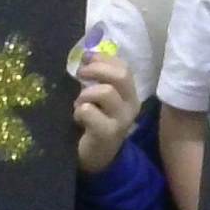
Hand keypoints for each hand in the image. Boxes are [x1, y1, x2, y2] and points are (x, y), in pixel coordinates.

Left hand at [74, 53, 139, 172]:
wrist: (98, 156)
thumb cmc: (96, 121)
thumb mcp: (101, 97)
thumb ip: (99, 77)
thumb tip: (87, 52)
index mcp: (130, 93)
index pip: (124, 66)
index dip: (103, 58)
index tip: (85, 58)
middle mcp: (131, 105)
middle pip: (121, 75)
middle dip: (96, 69)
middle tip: (80, 74)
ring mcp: (122, 120)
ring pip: (106, 92)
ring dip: (86, 94)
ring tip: (79, 103)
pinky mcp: (108, 133)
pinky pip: (89, 111)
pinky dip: (79, 111)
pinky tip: (78, 118)